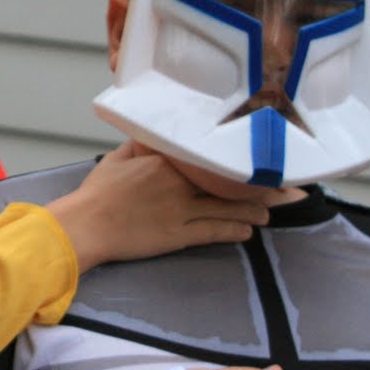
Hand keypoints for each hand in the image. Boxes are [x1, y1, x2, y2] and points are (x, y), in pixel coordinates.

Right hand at [46, 140, 269, 271]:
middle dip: (256, 185)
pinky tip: (248, 231)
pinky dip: (233, 230)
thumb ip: (140, 146)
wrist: (86, 225)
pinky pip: (213, 231)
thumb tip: (152, 134)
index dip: (233, 157)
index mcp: (164, 160)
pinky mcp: (177, 235)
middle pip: (225, 180)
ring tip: (270, 212)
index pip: (207, 156)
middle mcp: (178, 182)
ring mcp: (180, 209)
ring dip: (251, 210)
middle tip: (283, 187)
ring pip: (225, 206)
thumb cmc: (97, 193)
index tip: (255, 156)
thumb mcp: (117, 160)